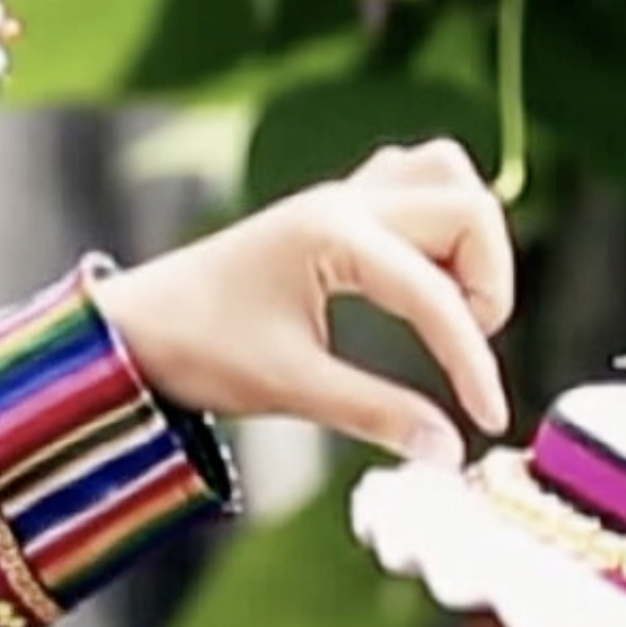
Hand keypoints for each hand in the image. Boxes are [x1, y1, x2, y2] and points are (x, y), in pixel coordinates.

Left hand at [87, 140, 516, 464]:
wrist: (135, 324)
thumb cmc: (198, 347)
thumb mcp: (290, 387)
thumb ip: (376, 413)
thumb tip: (447, 451)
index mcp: (334, 236)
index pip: (438, 295)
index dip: (474, 362)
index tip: (488, 419)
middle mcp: (345, 201)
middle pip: (470, 209)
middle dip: (490, 283)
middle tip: (466, 348)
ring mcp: (342, 195)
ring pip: (448, 176)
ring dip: (471, 239)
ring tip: (452, 305)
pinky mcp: (335, 206)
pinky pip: (414, 180)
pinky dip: (440, 220)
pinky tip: (426, 276)